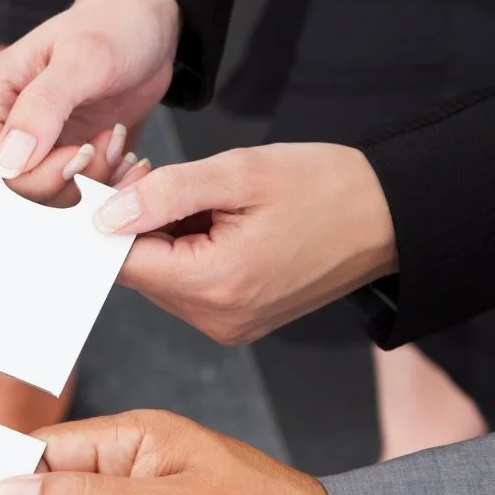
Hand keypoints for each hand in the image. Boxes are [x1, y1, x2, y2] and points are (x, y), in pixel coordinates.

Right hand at [0, 0, 180, 178]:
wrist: (147, 27)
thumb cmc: (113, 26)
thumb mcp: (83, 58)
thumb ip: (43, 107)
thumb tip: (7, 161)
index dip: (32, 175)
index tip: (80, 154)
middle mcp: (2, 123)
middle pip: (16, 188)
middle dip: (67, 180)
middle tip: (103, 147)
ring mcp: (31, 142)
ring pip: (48, 197)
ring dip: (91, 181)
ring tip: (114, 143)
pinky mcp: (59, 155)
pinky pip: (72, 191)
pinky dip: (102, 182)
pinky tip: (120, 155)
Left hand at [89, 143, 398, 343]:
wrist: (389, 216)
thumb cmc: (325, 186)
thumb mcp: (239, 172)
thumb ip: (165, 193)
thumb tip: (105, 214)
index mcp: (216, 285)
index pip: (123, 261)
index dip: (106, 217)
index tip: (111, 175)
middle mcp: (217, 319)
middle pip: (139, 270)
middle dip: (133, 221)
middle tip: (148, 169)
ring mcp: (229, 325)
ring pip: (161, 276)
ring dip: (160, 233)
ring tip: (191, 191)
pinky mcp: (238, 320)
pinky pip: (188, 284)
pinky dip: (185, 249)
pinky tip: (208, 215)